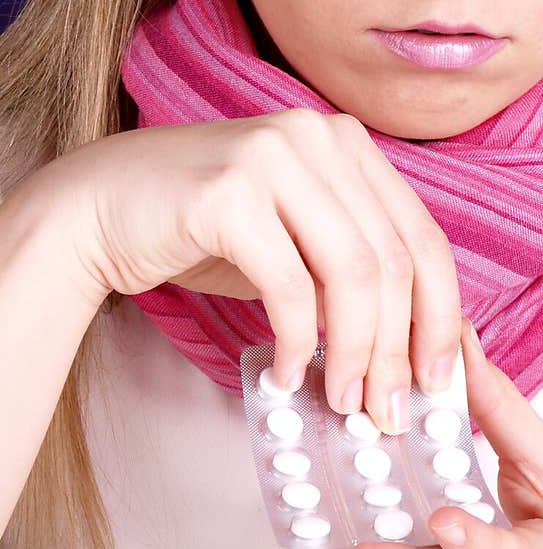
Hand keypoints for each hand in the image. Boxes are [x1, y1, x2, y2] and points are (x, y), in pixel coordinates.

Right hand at [24, 109, 461, 432]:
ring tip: (344, 402)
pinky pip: (288, 286)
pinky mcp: (228, 192)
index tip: (440, 380)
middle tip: (390, 413)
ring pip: (350, 273)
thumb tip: (416, 347)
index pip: (421, 236)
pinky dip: (296, 343)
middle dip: (399, 349)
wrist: (96, 207)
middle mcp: (318, 136)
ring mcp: (273, 155)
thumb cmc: (204, 231)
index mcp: (347, 142)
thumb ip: (352, 271)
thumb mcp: (296, 240)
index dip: (440, 315)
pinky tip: (287, 377)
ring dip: (355, 353)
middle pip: (392, 260)